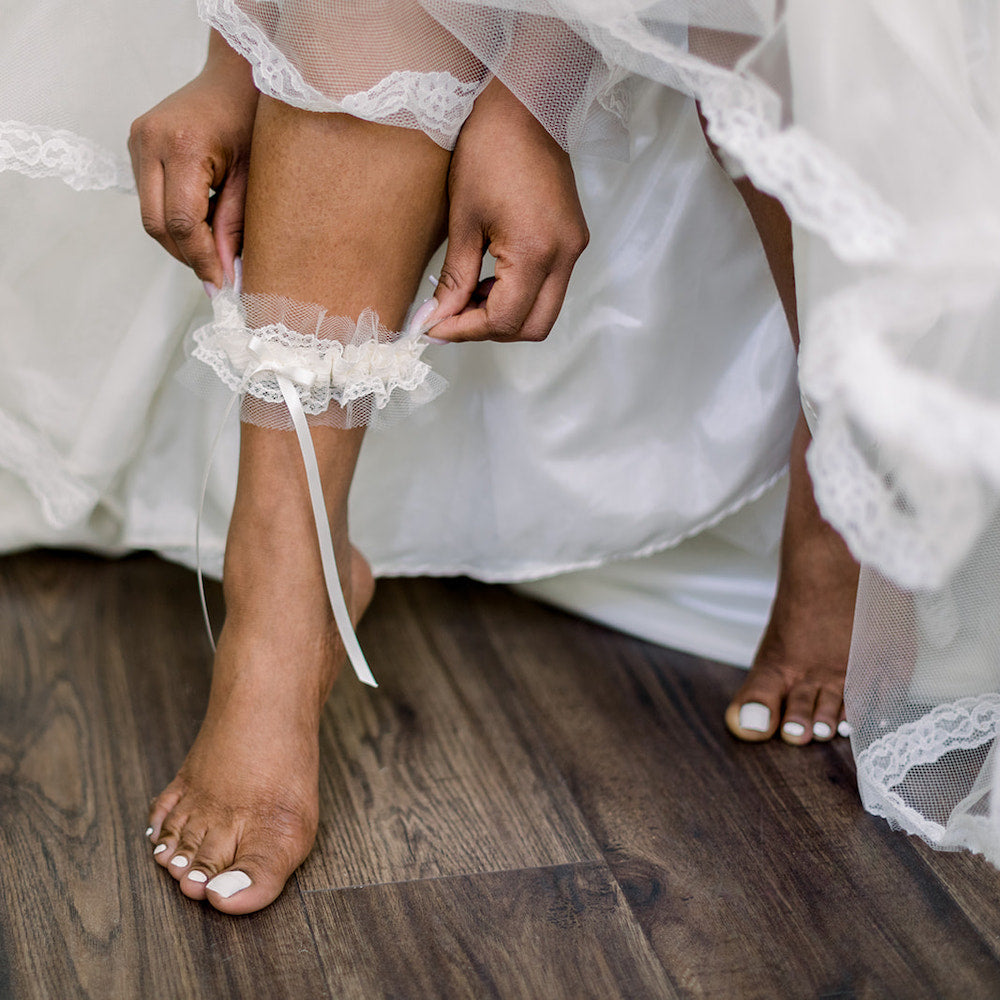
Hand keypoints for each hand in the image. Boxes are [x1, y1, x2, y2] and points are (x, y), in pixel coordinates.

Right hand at [128, 31, 258, 287]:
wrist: (233, 76)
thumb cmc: (251, 120)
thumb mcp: (252, 177)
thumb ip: (235, 226)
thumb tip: (225, 273)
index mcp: (183, 146)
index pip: (183, 222)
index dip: (201, 259)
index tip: (220, 284)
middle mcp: (151, 142)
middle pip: (157, 224)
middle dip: (187, 256)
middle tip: (216, 276)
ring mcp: (138, 140)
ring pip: (149, 216)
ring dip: (179, 241)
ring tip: (212, 253)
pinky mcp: (136, 144)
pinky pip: (149, 198)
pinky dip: (172, 220)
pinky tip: (200, 226)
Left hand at [427, 79, 588, 342]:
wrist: (526, 104)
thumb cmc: (489, 149)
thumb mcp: (463, 219)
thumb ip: (454, 278)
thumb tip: (437, 319)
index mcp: (536, 251)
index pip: (504, 320)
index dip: (466, 331)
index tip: (433, 328)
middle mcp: (564, 256)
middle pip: (533, 327)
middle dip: (490, 330)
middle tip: (451, 319)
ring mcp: (573, 248)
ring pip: (543, 311)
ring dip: (504, 314)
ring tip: (466, 295)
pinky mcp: (572, 239)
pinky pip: (549, 287)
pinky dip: (518, 294)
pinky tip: (489, 278)